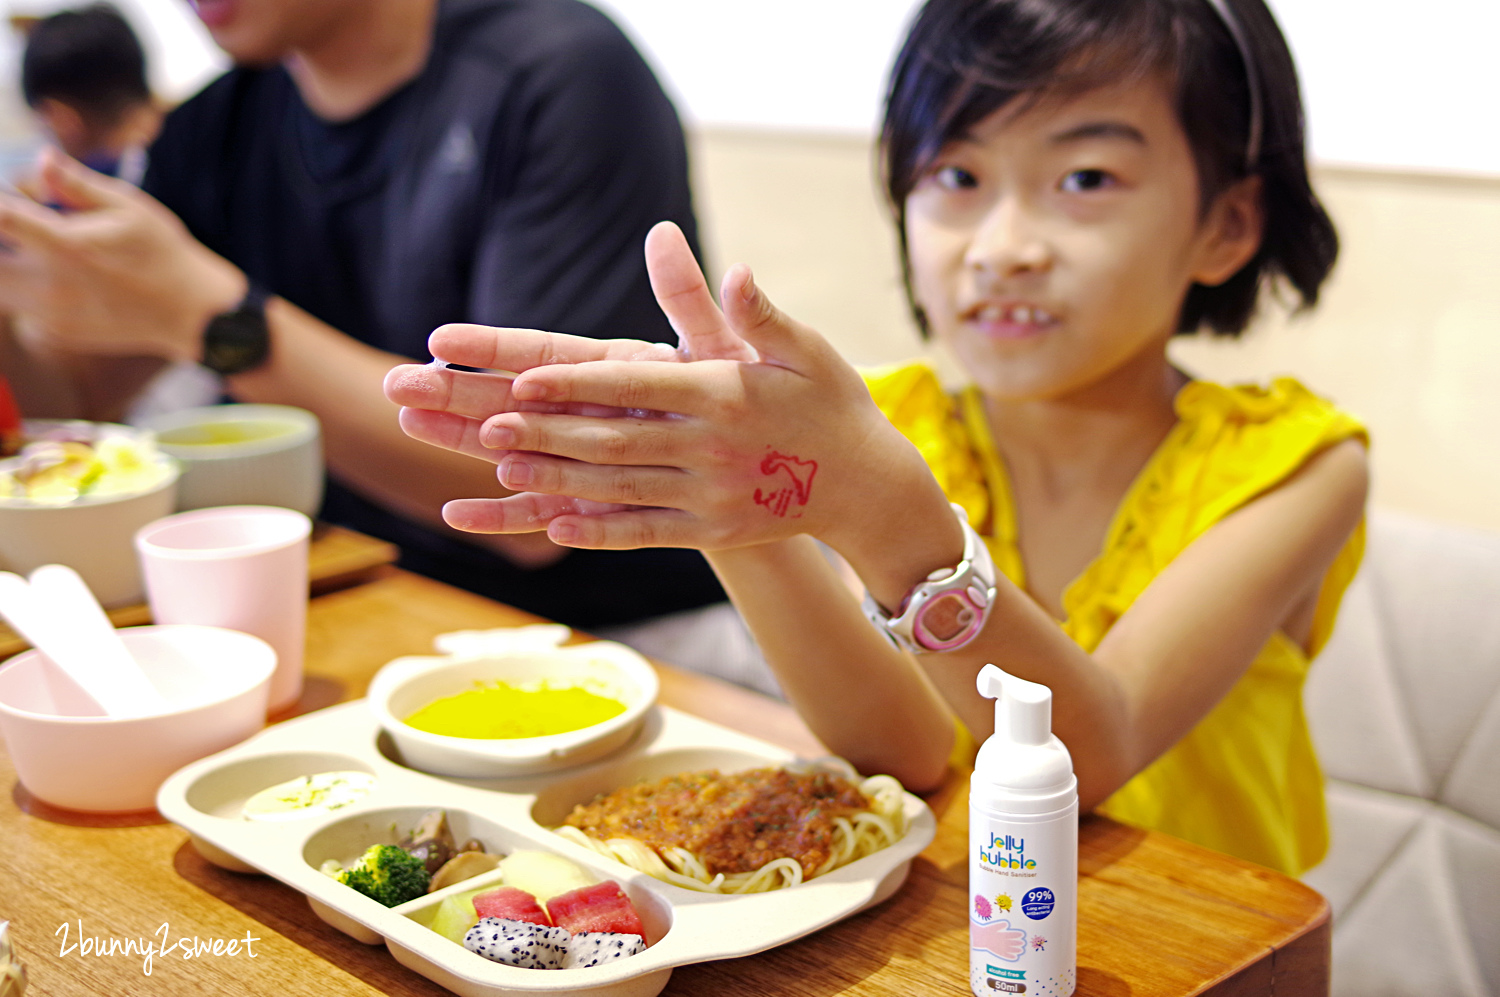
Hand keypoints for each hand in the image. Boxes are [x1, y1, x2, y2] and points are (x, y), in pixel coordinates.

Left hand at [0, 148, 244, 360]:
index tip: (3, 199)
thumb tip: (43, 158)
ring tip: (29, 255)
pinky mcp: (57, 331)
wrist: (190, 313)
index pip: (1, 218)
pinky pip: (19, 311)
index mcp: (67, 245)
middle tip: (14, 229)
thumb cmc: (163, 253)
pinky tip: (54, 283)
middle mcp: (51, 283)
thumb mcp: (131, 208)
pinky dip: (22, 293)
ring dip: (4, 269)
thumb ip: (78, 185)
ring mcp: (51, 313)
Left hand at [387, 221, 923, 556]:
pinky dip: (599, 532)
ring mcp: (709, 496)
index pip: (637, 384)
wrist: (869, 487)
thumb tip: (732, 267)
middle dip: (545, 432)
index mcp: (725, 395)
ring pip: (618, 488)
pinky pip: (644, 534)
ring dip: (555, 478)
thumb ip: (755, 312)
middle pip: (613, 439)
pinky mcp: (712, 532)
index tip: (523, 378)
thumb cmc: (831, 404)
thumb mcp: (803, 347)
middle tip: (483, 426)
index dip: (577, 383)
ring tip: (499, 468)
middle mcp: (711, 448)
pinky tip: (555, 526)